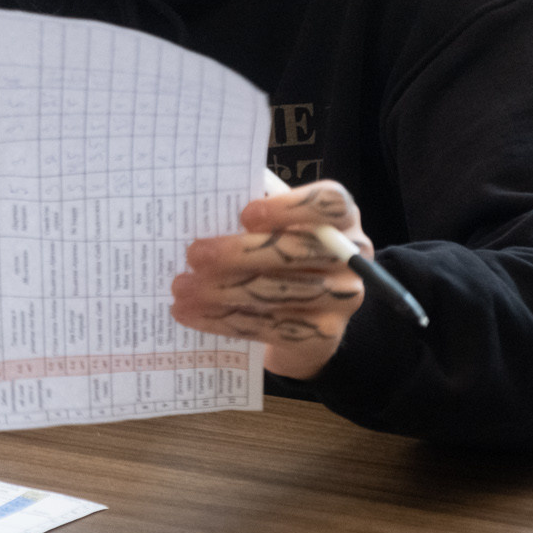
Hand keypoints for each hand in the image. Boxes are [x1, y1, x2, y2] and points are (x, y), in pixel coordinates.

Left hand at [170, 174, 371, 380]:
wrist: (299, 319)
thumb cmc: (279, 254)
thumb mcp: (273, 225)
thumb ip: (253, 207)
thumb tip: (203, 198)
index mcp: (342, 218)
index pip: (331, 202)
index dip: (291, 206)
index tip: (246, 215)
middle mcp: (350, 257)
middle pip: (296, 250)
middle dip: (238, 253)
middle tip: (193, 254)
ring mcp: (343, 298)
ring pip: (279, 292)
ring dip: (222, 291)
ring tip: (182, 288)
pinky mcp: (325, 334)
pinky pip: (270, 327)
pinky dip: (224, 320)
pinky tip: (192, 314)